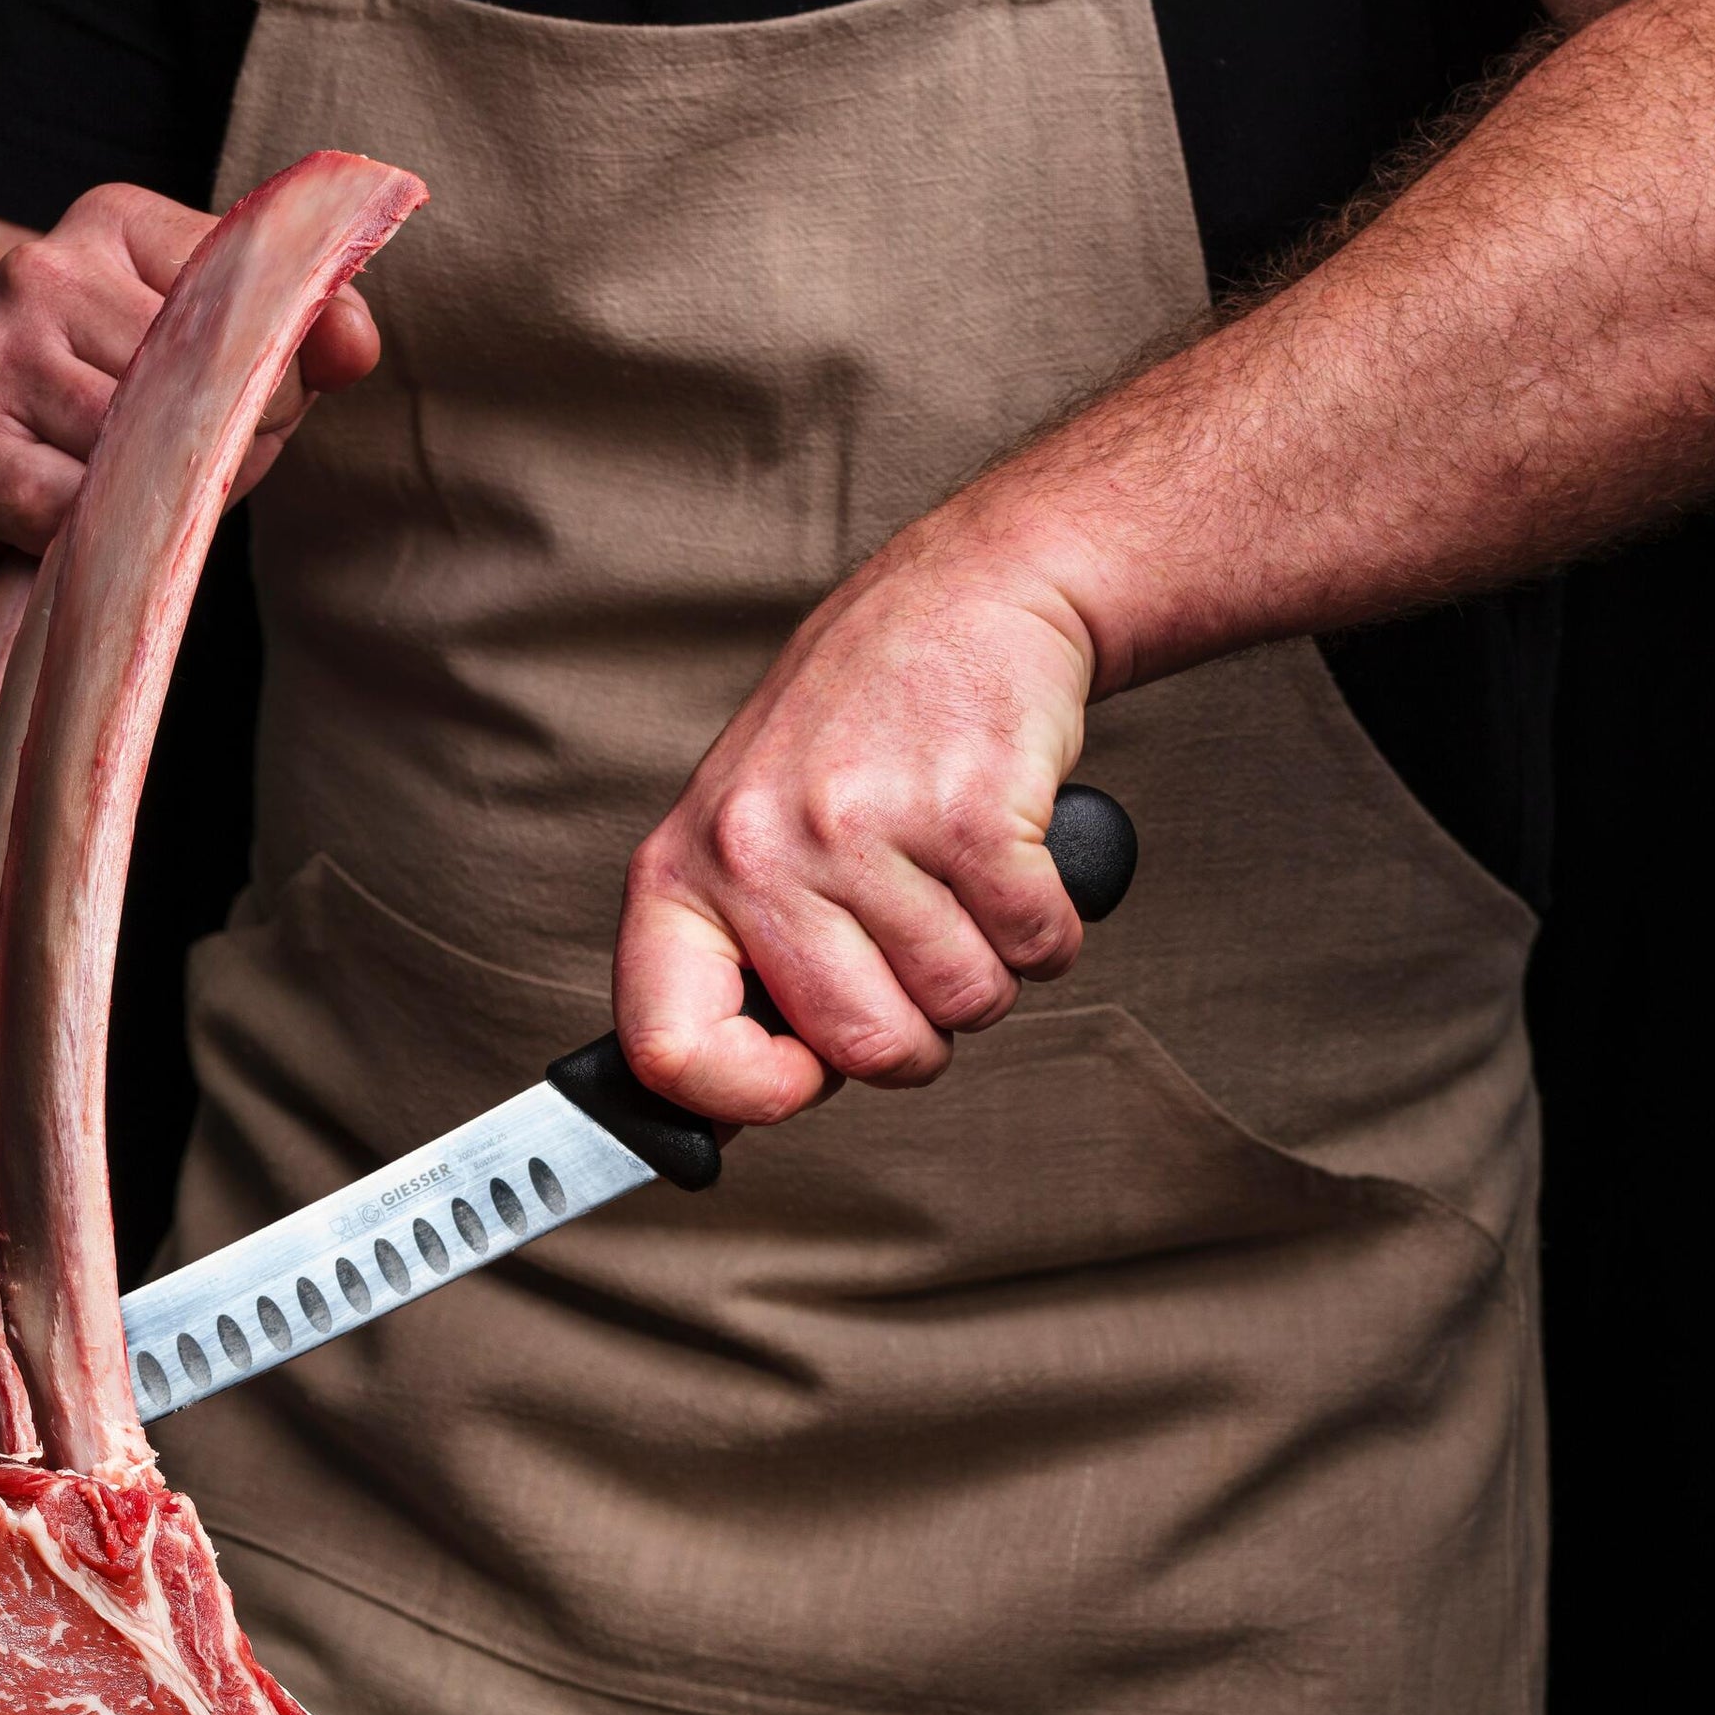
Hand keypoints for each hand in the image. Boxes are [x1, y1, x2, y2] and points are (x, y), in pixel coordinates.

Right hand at [0, 183, 383, 568]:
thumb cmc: (106, 444)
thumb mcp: (215, 380)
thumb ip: (298, 347)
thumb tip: (353, 338)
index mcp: (114, 223)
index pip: (247, 289)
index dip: (275, 375)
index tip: (240, 414)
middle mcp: (43, 267)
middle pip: (200, 371)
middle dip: (225, 446)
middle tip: (174, 478)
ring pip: (143, 445)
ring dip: (159, 500)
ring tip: (121, 503)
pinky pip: (81, 508)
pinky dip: (97, 540)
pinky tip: (71, 534)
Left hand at [613, 509, 1104, 1124]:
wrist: (969, 596)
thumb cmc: (860, 733)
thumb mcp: (750, 831)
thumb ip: (741, 958)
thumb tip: (727, 1118)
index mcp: (683, 869)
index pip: (667, 1047)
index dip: (743, 1097)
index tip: (797, 1081)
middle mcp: (758, 849)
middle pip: (861, 1049)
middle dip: (917, 1035)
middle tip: (916, 957)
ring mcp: (863, 828)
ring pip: (962, 1006)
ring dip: (988, 971)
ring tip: (960, 884)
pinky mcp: (971, 812)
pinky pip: (1034, 948)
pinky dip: (1047, 927)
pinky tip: (1012, 857)